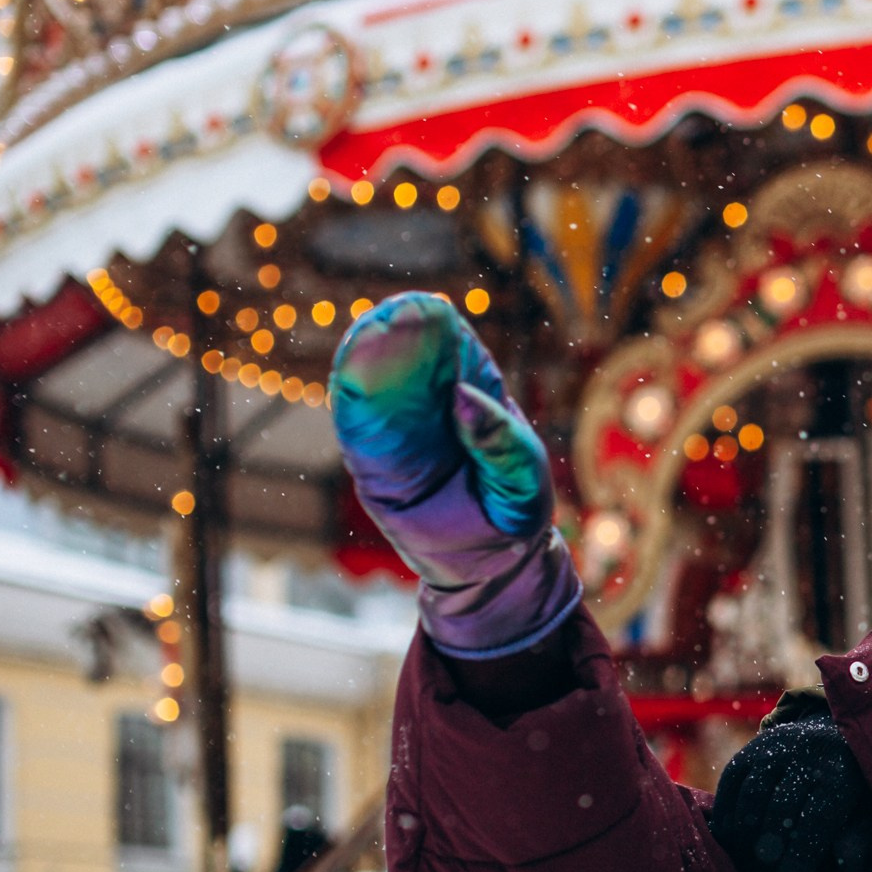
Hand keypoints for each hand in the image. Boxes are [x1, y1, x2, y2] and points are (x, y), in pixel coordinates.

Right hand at [329, 292, 580, 658]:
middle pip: (409, 366)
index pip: (453, 355)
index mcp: (476, 401)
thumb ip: (499, 437)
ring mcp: (402, 439)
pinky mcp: (378, 470)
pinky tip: (350, 382)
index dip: (437, 330)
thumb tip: (462, 396)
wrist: (495, 564)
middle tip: (390, 314)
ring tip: (366, 338)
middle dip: (397, 338)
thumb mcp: (521, 475)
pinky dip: (354, 409)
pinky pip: (361, 436)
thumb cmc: (515, 511)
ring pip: (379, 395)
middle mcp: (432, 413)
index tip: (426, 307)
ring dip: (369, 366)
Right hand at [711, 714, 871, 871]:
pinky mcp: (751, 748)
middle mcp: (808, 753)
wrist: (831, 737)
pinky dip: (727, 813)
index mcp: (842, 772)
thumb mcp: (867, 811)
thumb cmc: (851, 787)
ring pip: (753, 794)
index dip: (803, 853)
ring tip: (749, 860)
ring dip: (746, 833)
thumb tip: (849, 864)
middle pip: (782, 806)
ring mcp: (776, 746)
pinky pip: (731, 782)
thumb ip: (860, 838)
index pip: (820, 817)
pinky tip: (732, 840)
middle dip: (772, 846)